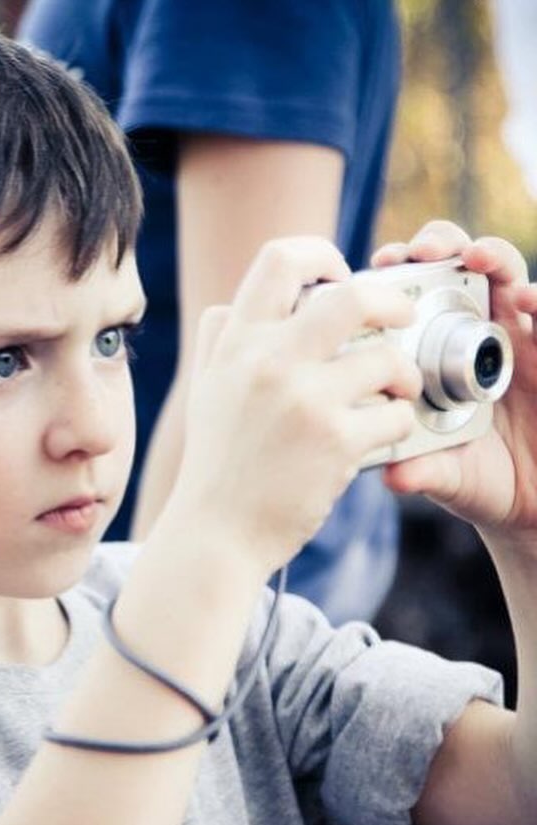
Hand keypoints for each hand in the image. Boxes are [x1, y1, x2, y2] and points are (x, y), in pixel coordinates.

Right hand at [164, 236, 420, 576]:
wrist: (214, 534)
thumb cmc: (216, 464)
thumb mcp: (204, 392)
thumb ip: (217, 343)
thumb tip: (225, 306)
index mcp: (237, 344)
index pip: (280, 259)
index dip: (322, 255)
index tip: (340, 276)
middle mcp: (268, 362)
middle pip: (353, 296)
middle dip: (391, 302)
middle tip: (401, 319)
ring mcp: (303, 400)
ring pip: (387, 358)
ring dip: (404, 374)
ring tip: (397, 392)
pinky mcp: (335, 441)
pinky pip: (396, 414)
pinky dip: (399, 423)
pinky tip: (382, 437)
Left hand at [372, 221, 536, 548]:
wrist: (535, 501)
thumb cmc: (482, 480)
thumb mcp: (447, 475)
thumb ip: (423, 470)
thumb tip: (393, 476)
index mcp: (442, 355)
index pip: (418, 298)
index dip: (401, 274)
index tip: (379, 265)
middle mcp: (482, 336)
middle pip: (463, 270)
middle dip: (444, 246)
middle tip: (424, 251)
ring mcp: (524, 340)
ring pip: (513, 280)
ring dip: (495, 259)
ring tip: (477, 258)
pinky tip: (531, 300)